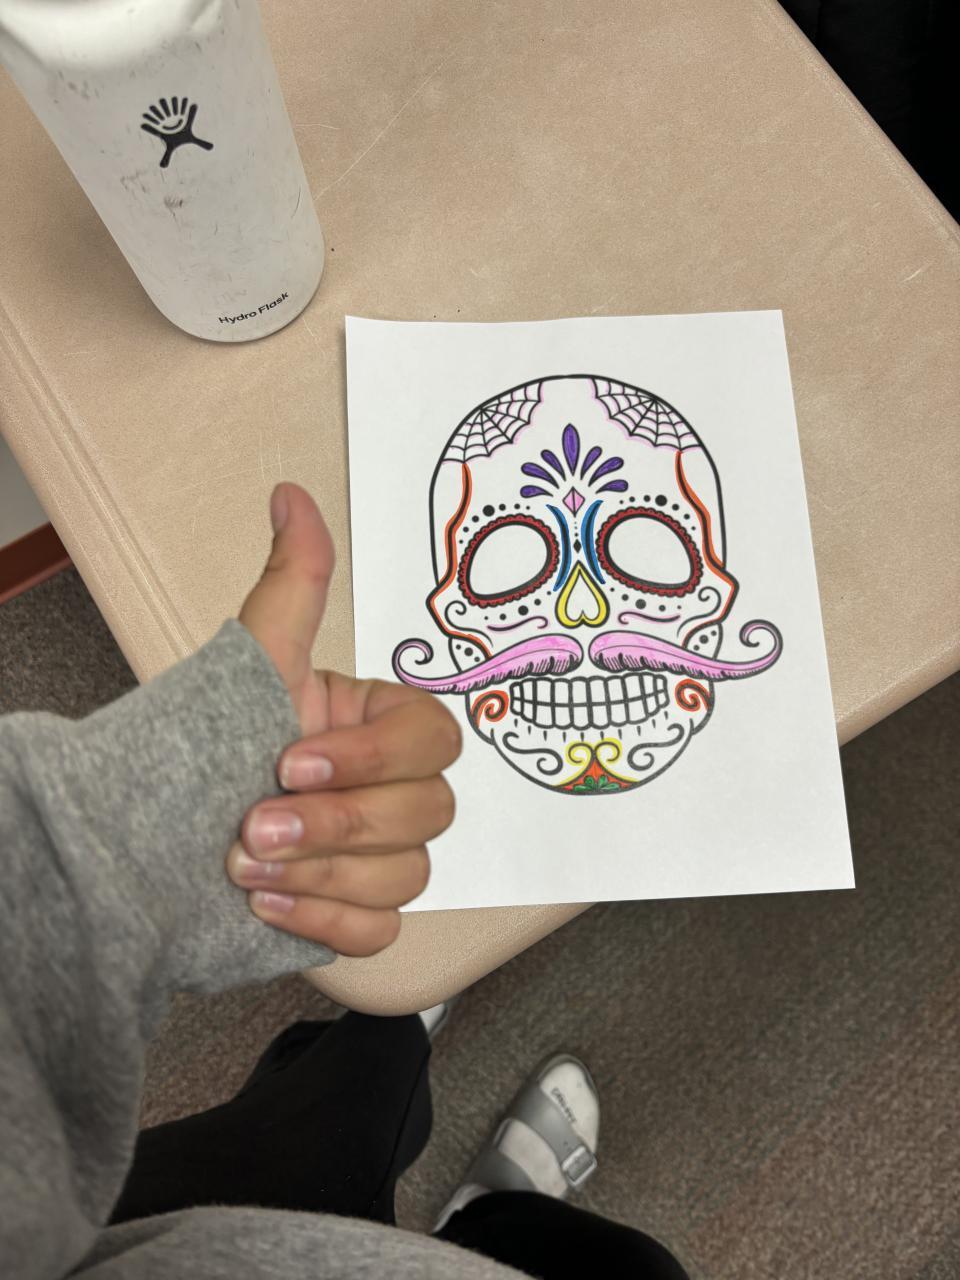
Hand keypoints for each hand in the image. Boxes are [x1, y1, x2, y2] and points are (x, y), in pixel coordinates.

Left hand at [233, 483, 460, 954]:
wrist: (134, 843)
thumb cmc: (199, 746)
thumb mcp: (252, 663)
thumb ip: (292, 582)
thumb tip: (291, 495)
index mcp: (375, 726)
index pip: (435, 739)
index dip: (376, 756)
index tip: (292, 759)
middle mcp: (385, 789)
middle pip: (430, 812)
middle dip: (338, 822)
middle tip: (254, 821)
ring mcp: (372, 856)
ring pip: (411, 874)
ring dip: (324, 871)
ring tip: (244, 863)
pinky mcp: (352, 914)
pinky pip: (382, 929)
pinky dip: (327, 921)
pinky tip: (266, 904)